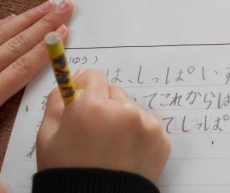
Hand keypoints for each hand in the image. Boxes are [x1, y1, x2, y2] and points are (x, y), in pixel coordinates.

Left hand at [0, 0, 73, 104]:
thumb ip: (8, 118)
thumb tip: (41, 100)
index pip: (23, 67)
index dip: (46, 49)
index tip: (66, 31)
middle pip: (16, 44)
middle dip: (44, 24)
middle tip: (64, 7)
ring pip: (1, 35)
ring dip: (26, 19)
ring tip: (47, 6)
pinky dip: (1, 26)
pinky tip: (10, 17)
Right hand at [36, 69, 170, 181]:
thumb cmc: (67, 171)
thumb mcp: (48, 136)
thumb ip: (58, 100)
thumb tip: (76, 77)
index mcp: (93, 107)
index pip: (94, 77)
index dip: (85, 89)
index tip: (82, 101)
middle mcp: (124, 111)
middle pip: (115, 92)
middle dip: (105, 105)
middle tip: (95, 132)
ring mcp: (147, 125)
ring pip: (132, 109)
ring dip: (123, 120)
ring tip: (111, 147)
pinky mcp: (162, 139)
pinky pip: (148, 126)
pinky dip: (138, 135)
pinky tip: (126, 154)